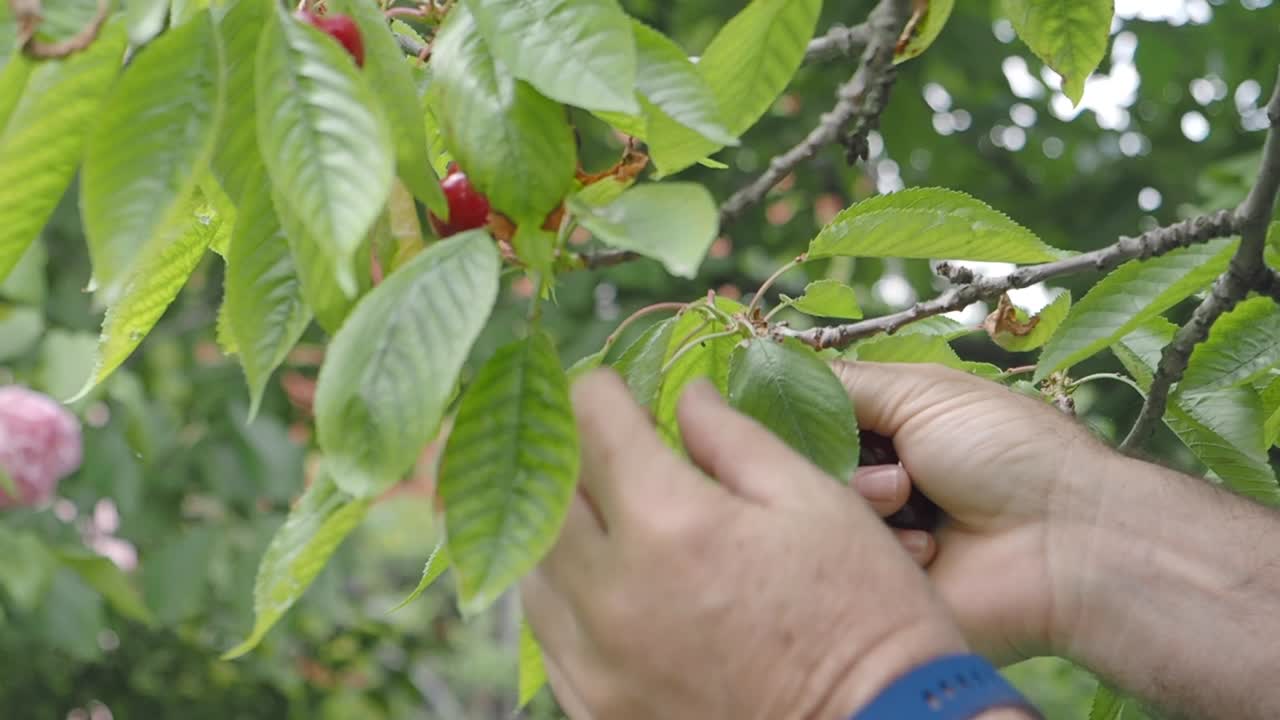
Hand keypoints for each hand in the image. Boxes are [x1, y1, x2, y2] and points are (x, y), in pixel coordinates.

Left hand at [523, 370, 966, 719]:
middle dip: (568, 455)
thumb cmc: (867, 614)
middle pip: (547, 496)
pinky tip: (602, 582)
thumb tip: (687, 397)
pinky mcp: (598, 711)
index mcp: (671, 525)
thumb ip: (734, 439)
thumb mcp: (816, 502)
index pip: (595, 426)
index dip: (599, 391)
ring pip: (536, 569)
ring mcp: (599, 663)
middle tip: (598, 443)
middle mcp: (614, 594)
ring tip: (598, 510)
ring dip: (558, 526)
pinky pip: (550, 638)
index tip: (610, 386)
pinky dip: (564, 596)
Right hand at [831, 361, 1117, 663]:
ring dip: (870, 500)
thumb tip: (770, 362)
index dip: (803, 414)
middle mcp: (878, 478)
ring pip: (822, 509)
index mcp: (889, 427)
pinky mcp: (886, 582)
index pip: (812, 415)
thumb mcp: (921, 392)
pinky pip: (846, 560)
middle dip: (846, 458)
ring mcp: (881, 533)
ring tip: (916, 502)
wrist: (1067, 540)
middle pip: (808, 463)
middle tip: (898, 468)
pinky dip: (888, 546)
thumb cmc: (1006, 451)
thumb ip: (841, 382)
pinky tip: (931, 548)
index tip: (802, 413)